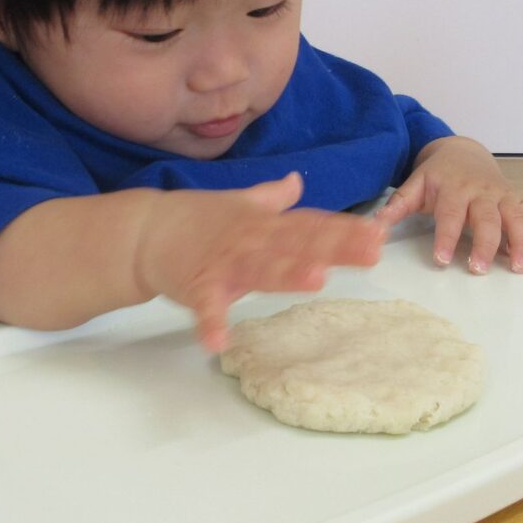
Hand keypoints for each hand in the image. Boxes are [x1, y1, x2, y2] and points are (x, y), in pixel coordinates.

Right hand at [135, 173, 383, 351]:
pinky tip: (219, 341)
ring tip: (316, 280)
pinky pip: (204, 307)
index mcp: (264, 225)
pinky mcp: (195, 285)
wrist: (144, 231)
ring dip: (286, 274)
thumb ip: (272, 198)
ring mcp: (223, 263)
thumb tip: (297, 181)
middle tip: (370, 252)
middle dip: (333, 248)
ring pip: (260, 269)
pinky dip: (210, 323)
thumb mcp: (239, 205)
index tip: (379, 234)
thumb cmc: (197, 220)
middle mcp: (250, 241)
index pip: (311, 226)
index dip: (344, 230)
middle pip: (297, 244)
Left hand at [377, 136, 522, 274]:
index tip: (442, 259)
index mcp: (454, 188)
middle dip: (484, 245)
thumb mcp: (415, 184)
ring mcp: (502, 195)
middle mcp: (481, 192)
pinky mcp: (516, 199)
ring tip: (518, 267)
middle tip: (478, 269)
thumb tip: (375, 225)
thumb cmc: (439, 175)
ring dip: (520, 242)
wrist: (464, 152)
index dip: (447, 237)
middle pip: (487, 219)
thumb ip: (398, 205)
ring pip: (516, 217)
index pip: (451, 214)